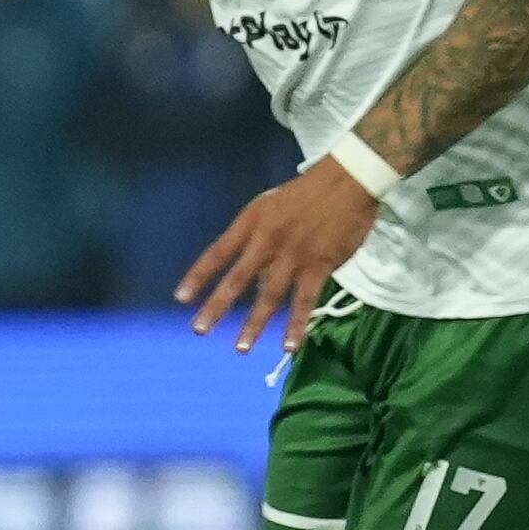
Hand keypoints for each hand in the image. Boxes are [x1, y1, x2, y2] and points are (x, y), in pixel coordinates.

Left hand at [178, 154, 382, 355]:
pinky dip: (297, 324)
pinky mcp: (319, 266)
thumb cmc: (305, 193)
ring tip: (241, 348)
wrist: (347, 181)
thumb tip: (251, 275)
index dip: (199, 275)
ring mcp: (293, 255)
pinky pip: (305, 301)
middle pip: (237, 278)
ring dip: (255, 324)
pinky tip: (289, 345)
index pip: (218, 252)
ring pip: (270, 295)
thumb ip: (256, 237)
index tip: (181, 298)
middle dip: (217, 306)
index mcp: (251, 222)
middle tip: (199, 330)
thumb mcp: (269, 205)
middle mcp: (267, 240)